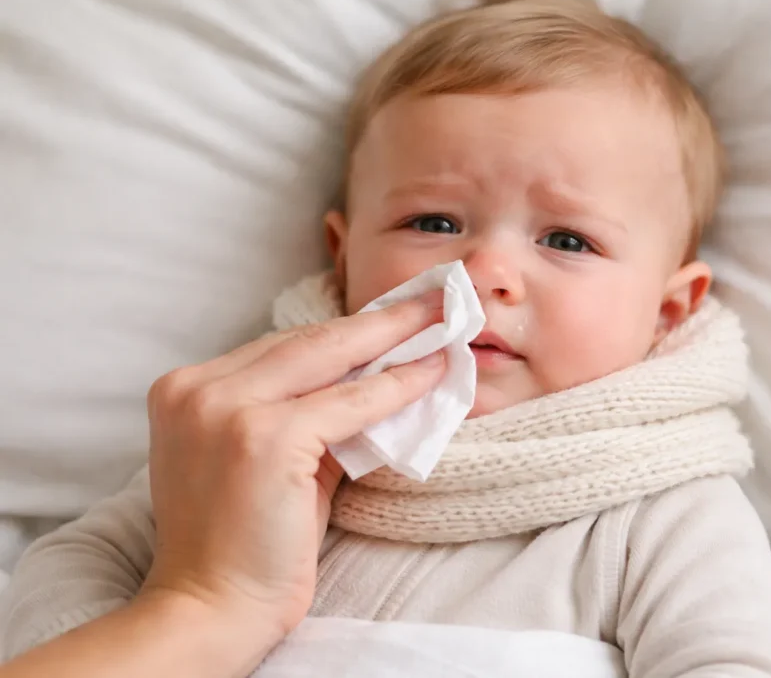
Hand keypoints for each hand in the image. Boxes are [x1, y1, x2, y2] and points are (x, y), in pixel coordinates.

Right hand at [140, 293, 444, 643]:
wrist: (211, 610)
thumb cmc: (243, 543)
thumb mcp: (267, 460)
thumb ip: (304, 414)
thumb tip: (374, 378)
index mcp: (187, 389)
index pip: (281, 348)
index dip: (343, 331)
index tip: (390, 314)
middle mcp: (198, 389)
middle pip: (305, 340)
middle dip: (377, 319)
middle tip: (431, 300)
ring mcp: (227, 409)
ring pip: (330, 358)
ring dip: (395, 339)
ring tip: (442, 320)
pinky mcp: (264, 438)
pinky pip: (350, 402)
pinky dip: (397, 387)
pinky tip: (433, 372)